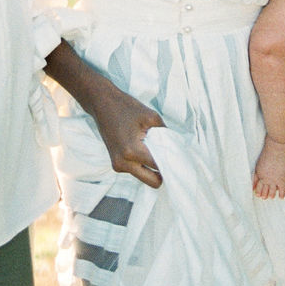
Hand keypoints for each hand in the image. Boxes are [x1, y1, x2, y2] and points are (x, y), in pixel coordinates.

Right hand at [45, 40, 164, 187]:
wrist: (101, 103)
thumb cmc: (125, 107)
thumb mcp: (150, 116)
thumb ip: (165, 135)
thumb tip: (176, 149)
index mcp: (132, 152)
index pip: (158, 167)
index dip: (172, 164)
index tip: (183, 162)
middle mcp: (123, 164)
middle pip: (152, 181)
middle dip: (163, 172)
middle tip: (170, 158)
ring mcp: (118, 166)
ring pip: (144, 177)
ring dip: (152, 167)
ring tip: (154, 148)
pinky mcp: (116, 164)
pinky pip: (136, 170)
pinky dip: (143, 163)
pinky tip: (144, 147)